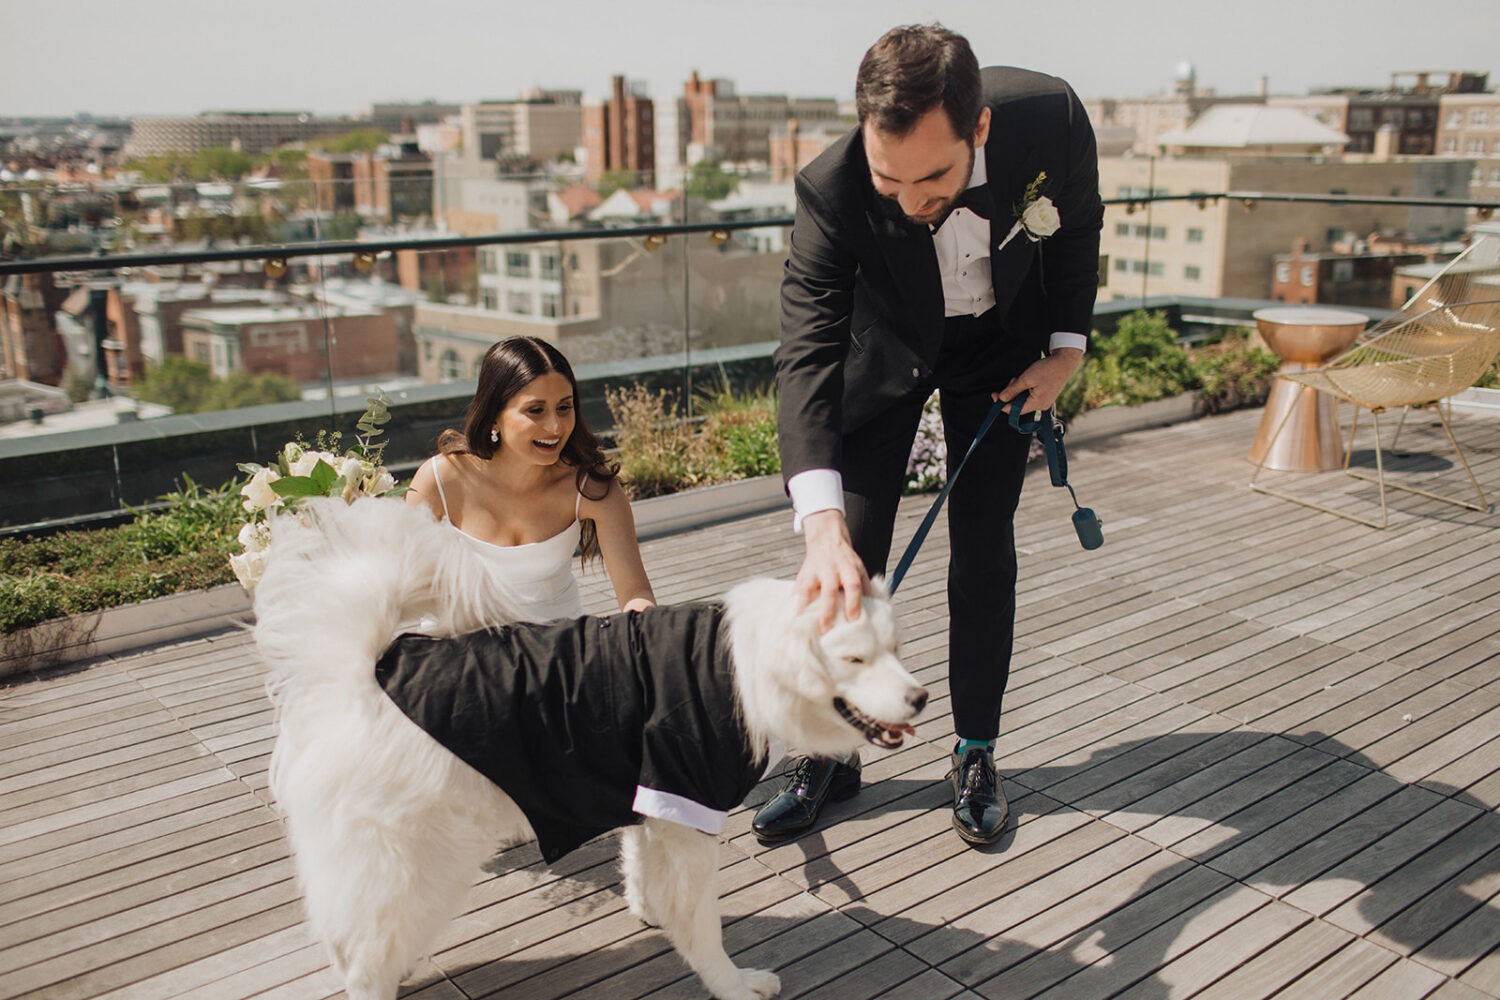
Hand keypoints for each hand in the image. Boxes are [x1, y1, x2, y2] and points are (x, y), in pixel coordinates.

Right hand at [796, 510, 867, 631]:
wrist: (826, 540)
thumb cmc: (845, 560)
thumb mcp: (859, 569)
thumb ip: (866, 588)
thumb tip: (875, 612)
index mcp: (848, 568)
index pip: (853, 585)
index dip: (853, 603)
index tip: (853, 620)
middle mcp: (830, 569)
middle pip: (829, 590)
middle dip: (828, 611)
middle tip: (827, 630)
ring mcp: (814, 572)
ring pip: (808, 590)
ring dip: (807, 608)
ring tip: (806, 627)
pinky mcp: (802, 576)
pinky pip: (797, 592)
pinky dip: (795, 604)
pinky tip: (794, 617)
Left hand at [995, 348, 1083, 413]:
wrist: (1065, 361)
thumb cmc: (1047, 369)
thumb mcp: (1026, 378)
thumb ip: (1013, 390)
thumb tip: (1001, 399)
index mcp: (1037, 404)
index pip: (1014, 410)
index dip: (1002, 404)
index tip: (994, 395)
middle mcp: (1041, 406)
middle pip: (1019, 405)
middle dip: (1012, 394)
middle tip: (1013, 380)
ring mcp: (1045, 401)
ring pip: (1025, 400)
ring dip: (1019, 390)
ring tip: (1022, 377)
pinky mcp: (1046, 396)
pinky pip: (1031, 396)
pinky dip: (1026, 389)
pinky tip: (1028, 380)